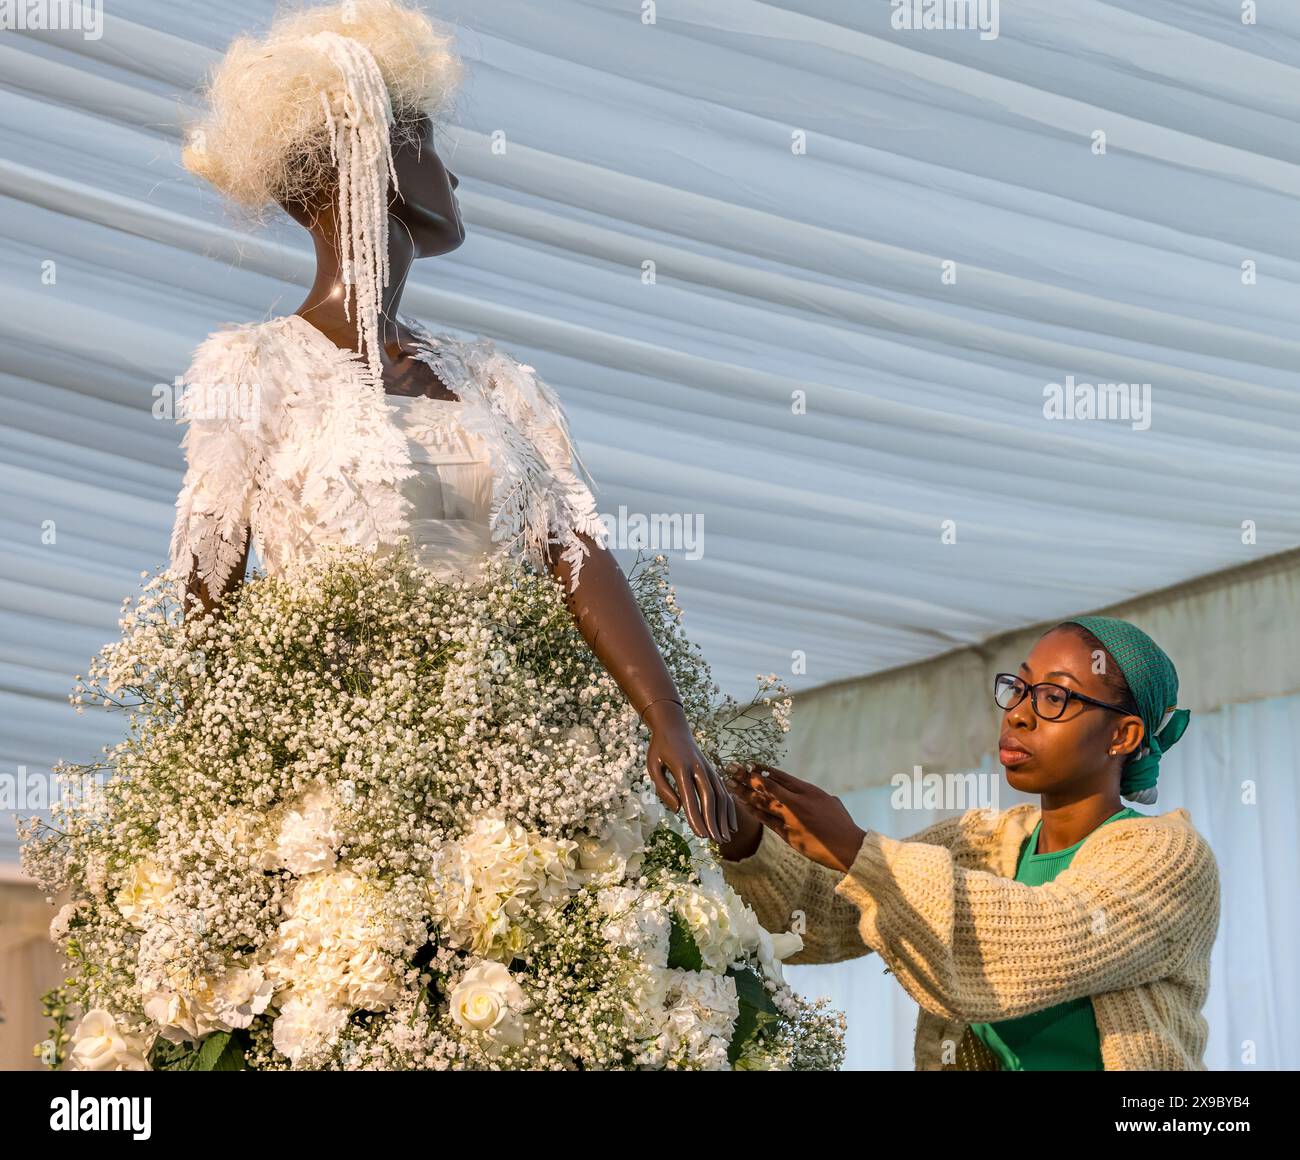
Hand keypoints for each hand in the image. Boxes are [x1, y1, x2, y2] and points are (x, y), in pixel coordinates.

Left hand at [644, 700, 736, 842]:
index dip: (696, 816)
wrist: (674, 727)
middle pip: (710, 797)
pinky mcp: (713, 771)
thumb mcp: (653, 765)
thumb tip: (678, 810)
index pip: (690, 796)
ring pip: (721, 795)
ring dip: (723, 818)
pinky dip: (729, 809)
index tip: (700, 835)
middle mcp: (699, 767)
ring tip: (724, 838)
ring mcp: (709, 768)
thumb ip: (663, 788)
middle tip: (716, 841)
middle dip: (714, 821)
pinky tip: (731, 825)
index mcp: (682, 767)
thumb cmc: (660, 748)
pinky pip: (724, 791)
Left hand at [724, 761, 865, 873]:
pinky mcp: (787, 835)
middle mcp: (797, 803)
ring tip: (730, 784)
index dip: (762, 769)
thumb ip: (812, 794)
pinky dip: (753, 811)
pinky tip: (743, 805)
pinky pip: (766, 821)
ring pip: (762, 803)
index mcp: (808, 791)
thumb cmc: (842, 823)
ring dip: (744, 792)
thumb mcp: (829, 800)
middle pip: (766, 786)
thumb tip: (802, 791)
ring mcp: (790, 819)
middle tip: (731, 768)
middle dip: (746, 776)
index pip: (780, 776)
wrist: (848, 847)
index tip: (748, 764)